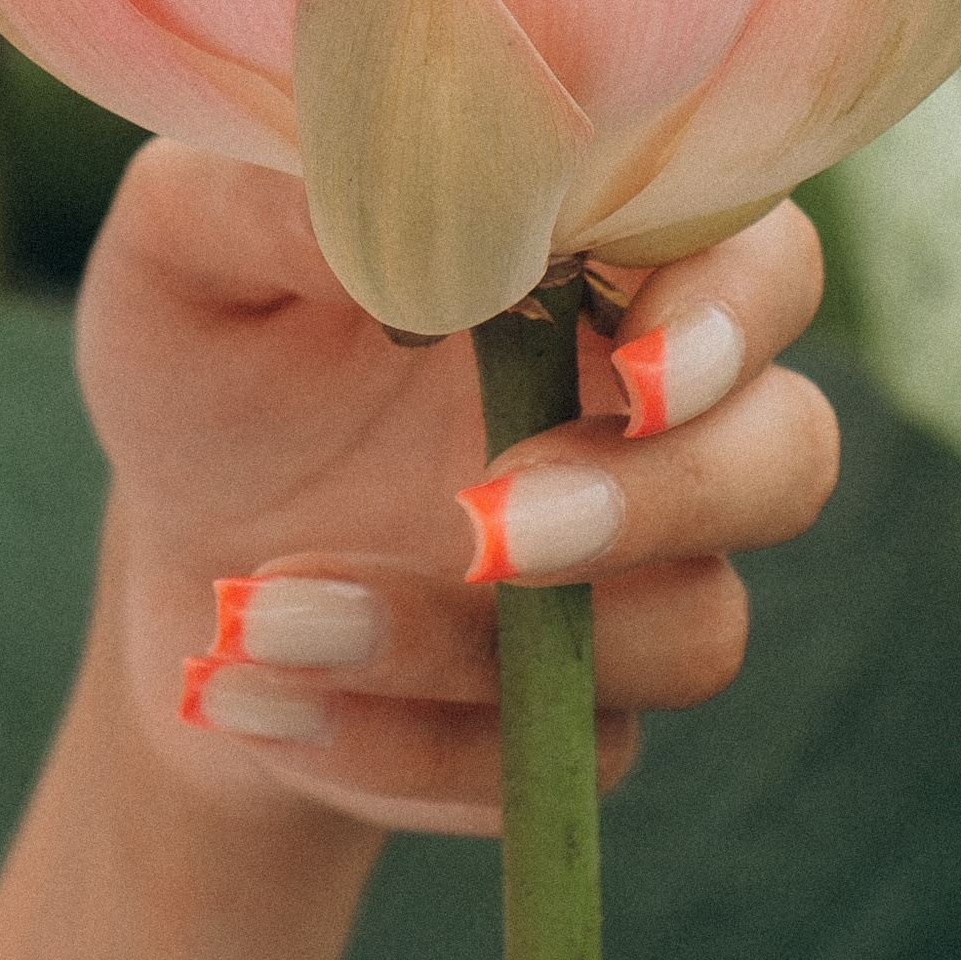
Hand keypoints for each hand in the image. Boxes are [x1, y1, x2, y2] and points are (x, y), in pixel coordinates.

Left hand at [79, 145, 839, 839]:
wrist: (174, 561)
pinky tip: (248, 692)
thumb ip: (261, 198)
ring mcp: (638, 586)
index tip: (637, 367)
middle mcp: (657, 424)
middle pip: (786, 457)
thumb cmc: (208, 354)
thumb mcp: (182, 247)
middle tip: (482, 524)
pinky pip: (551, 761)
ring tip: (261, 611)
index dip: (730, 316)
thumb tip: (373, 199)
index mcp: (604, 267)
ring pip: (683, 636)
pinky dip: (390, 740)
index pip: (758, 261)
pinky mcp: (578, 721)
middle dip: (655, 501)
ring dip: (460, 643)